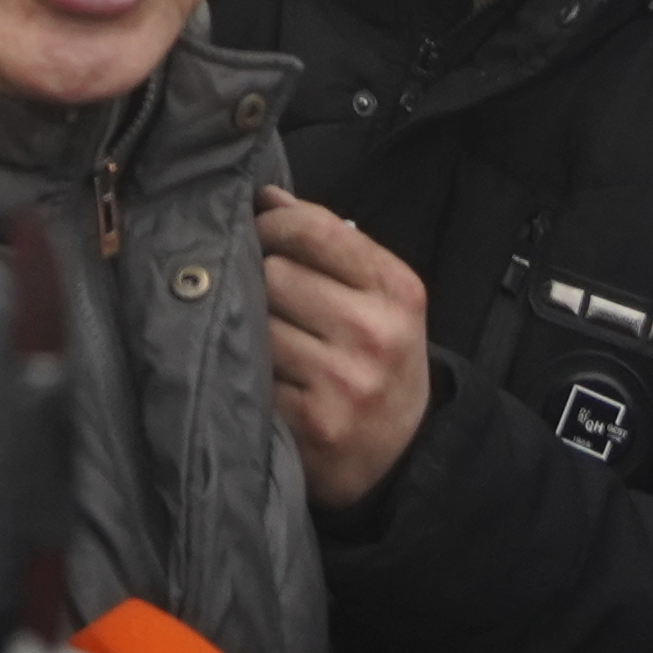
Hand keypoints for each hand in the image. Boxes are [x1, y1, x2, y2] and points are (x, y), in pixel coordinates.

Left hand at [256, 191, 433, 508]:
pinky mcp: (311, 425)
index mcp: (398, 291)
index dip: (273, 223)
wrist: (401, 457)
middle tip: (268, 299)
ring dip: (253, 329)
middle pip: (275, 273)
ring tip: (269, 341)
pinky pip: (252, 375)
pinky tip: (267, 381)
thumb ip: (328, 242)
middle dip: (262, 281)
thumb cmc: (379, 359)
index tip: (260, 231)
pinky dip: (251, 375)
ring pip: (258, 323)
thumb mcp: (378, 297)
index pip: (314, 229)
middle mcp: (376, 335)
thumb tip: (267, 195)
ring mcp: (344, 383)